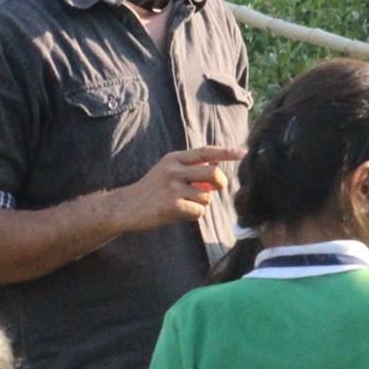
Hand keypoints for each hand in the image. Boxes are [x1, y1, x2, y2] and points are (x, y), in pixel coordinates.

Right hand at [118, 146, 245, 231]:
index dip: (226, 152)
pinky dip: (193, 215)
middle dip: (220, 184)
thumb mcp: (167, 171)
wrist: (125, 207)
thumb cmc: (151, 191)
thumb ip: (189, 168)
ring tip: (184, 204)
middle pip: (213, 174)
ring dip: (201, 204)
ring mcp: (172, 188)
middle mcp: (174, 170)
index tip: (243, 152)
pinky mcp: (172, 206)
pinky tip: (178, 214)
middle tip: (214, 189)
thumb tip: (216, 171)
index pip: (205, 152)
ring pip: (207, 197)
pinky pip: (198, 212)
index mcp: (174, 158)